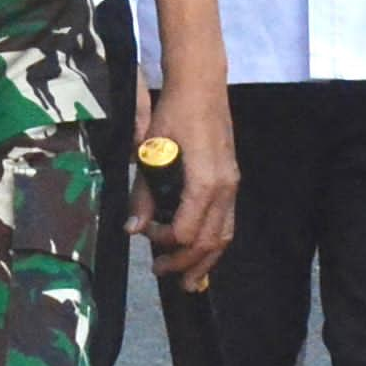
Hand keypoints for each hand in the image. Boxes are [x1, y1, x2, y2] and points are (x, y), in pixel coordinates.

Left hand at [139, 77, 237, 284]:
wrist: (202, 85)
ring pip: (224, 236)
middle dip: (185, 263)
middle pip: (210, 242)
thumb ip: (144, 193)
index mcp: (205, 182)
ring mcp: (232, 185)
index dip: (163, 241)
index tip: (144, 235)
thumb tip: (132, 230)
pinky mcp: (232, 180)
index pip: (187, 232)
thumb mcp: (151, 151)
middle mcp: (225, 188)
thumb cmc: (173, 113)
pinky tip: (200, 250)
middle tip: (161, 273)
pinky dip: (214, 241)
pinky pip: (227, 221)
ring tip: (188, 280)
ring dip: (205, 260)